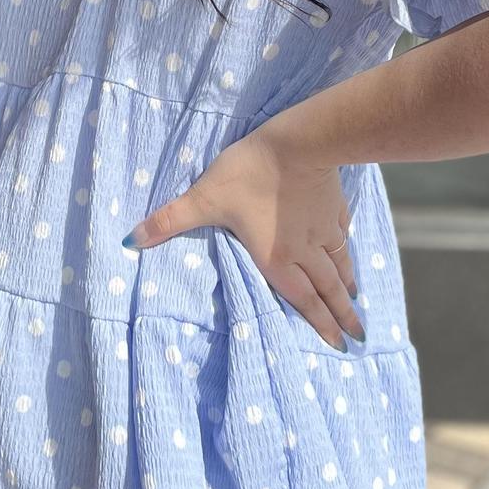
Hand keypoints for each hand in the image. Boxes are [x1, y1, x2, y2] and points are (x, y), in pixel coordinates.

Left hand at [121, 128, 364, 349]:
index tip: (339, 345)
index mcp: (276, 258)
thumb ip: (169, 221)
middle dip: (341, 317)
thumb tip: (130, 240)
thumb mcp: (204, 198)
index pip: (302, 300)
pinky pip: (343, 235)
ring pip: (339, 265)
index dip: (319, 325)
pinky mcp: (334, 206)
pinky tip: (349, 255)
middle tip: (357, 338)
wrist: (298, 142)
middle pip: (327, 290)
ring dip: (347, 287)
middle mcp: (305, 251)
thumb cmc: (249, 174)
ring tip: (357, 304)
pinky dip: (348, 252)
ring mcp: (323, 228)